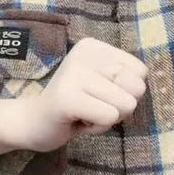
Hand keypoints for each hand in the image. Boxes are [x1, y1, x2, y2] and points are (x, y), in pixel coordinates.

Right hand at [7, 37, 148, 152]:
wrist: (33, 122)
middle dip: (119, 106)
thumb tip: (136, 90)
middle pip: (137, 87)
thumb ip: (127, 83)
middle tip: (92, 106)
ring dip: (107, 118)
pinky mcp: (67, 98)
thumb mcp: (105, 86)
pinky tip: (77, 121)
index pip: (141, 71)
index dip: (126, 92)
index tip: (99, 95)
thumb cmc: (77, 106)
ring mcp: (73, 74)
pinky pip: (109, 117)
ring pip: (126, 104)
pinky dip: (98, 127)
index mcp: (93, 46)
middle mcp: (83, 54)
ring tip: (83, 113)